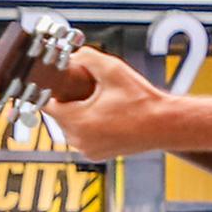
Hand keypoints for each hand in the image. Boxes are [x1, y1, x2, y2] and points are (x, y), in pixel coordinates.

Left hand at [45, 47, 177, 160]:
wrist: (165, 125)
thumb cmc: (142, 100)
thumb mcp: (113, 69)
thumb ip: (87, 57)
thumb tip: (72, 56)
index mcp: (77, 122)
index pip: (46, 104)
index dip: (52, 89)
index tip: (61, 80)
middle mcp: (79, 140)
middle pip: (59, 115)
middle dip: (70, 100)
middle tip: (89, 90)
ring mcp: (88, 150)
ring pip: (71, 126)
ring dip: (79, 113)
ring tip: (101, 102)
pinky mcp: (97, 155)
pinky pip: (83, 137)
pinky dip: (89, 126)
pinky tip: (106, 115)